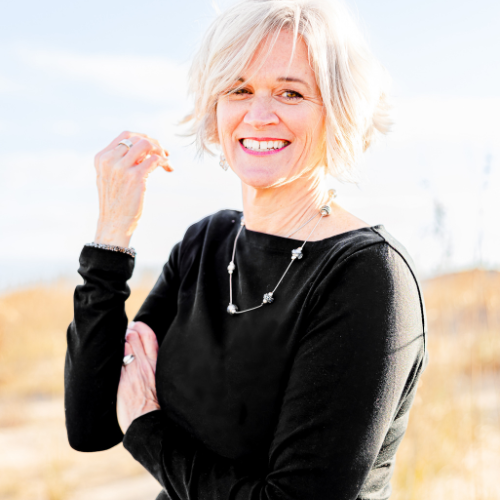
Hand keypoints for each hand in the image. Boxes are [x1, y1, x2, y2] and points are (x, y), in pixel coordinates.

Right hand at [94, 131, 173, 246]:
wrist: (114, 223)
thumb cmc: (116, 202)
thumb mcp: (111, 177)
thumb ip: (121, 161)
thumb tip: (145, 149)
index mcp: (102, 157)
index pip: (125, 135)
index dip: (143, 137)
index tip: (153, 147)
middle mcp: (110, 160)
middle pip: (138, 138)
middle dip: (155, 143)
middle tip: (164, 154)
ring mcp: (122, 168)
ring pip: (146, 145)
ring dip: (160, 150)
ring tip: (166, 160)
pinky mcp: (135, 177)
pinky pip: (155, 160)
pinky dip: (164, 161)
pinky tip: (168, 168)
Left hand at [117, 321, 160, 433]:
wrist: (150, 424)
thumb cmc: (158, 408)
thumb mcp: (163, 383)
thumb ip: (156, 370)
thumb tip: (149, 364)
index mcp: (156, 364)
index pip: (149, 336)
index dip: (141, 327)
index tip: (136, 325)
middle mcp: (144, 365)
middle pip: (134, 337)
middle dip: (126, 332)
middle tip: (122, 332)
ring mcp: (132, 372)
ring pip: (123, 346)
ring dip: (118, 341)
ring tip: (113, 341)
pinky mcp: (121, 382)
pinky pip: (114, 362)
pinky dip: (110, 355)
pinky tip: (105, 355)